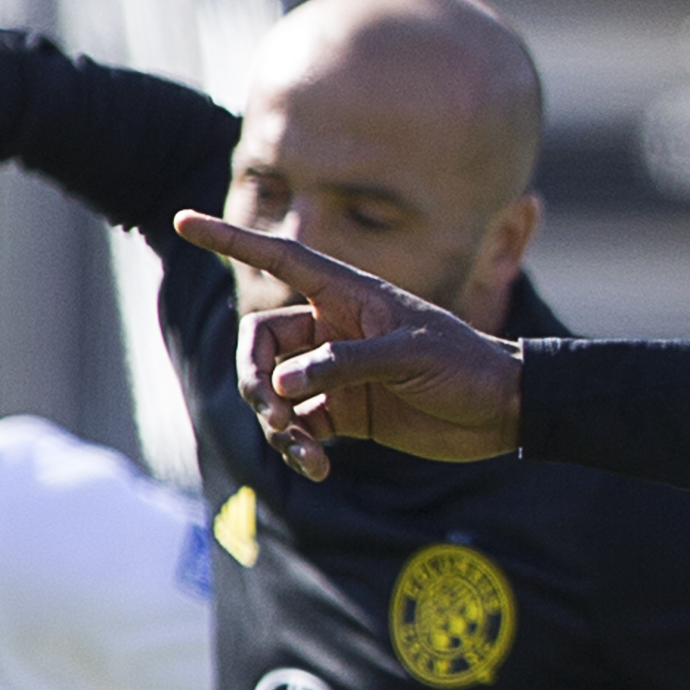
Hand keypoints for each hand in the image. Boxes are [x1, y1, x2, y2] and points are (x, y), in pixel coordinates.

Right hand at [182, 213, 523, 472]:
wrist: (507, 413)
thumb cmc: (467, 367)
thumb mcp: (410, 356)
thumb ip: (344, 364)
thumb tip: (283, 385)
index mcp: (347, 295)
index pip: (278, 258)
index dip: (231, 239)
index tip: (183, 221)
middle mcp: (332, 329)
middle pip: (260, 344)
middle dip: (254, 379)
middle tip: (275, 415)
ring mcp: (335, 373)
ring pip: (274, 391)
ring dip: (276, 423)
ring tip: (303, 452)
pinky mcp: (345, 413)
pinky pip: (299, 427)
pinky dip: (298, 447)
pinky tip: (317, 468)